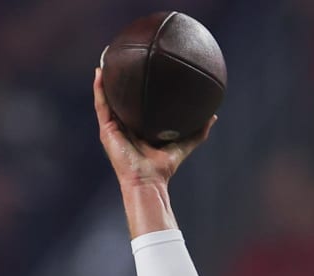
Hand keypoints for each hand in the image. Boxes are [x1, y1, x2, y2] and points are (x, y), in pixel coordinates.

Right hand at [93, 67, 214, 188]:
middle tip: (123, 59)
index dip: (138, 88)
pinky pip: (102, 104)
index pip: (137, 104)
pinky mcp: (106, 129)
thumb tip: (213, 116)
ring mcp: (114, 127)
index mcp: (139, 127)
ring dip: (105, 79)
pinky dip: (99, 88)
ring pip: (107, 98)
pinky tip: (100, 72)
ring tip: (106, 57)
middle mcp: (125, 125)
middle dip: (120, 80)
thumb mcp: (183, 144)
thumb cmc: (163, 167)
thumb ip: (198, 132)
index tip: (142, 69)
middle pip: (121, 98)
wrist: (148, 180)